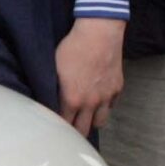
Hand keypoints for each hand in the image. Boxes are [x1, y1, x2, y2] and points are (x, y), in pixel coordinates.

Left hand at [55, 17, 125, 133]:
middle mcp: (91, 103)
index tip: (55, 127)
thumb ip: (53, 89)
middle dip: (75, 132)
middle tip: (69, 129)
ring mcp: (106, 97)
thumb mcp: (55, 68)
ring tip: (85, 117)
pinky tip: (98, 100)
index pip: (64, 125)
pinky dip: (104, 107)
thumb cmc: (73, 47)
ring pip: (100, 122)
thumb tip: (48, 100)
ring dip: (91, 121)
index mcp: (72, 99)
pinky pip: (111, 106)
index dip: (58, 127)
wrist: (99, 33)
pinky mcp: (117, 89)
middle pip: (83, 130)